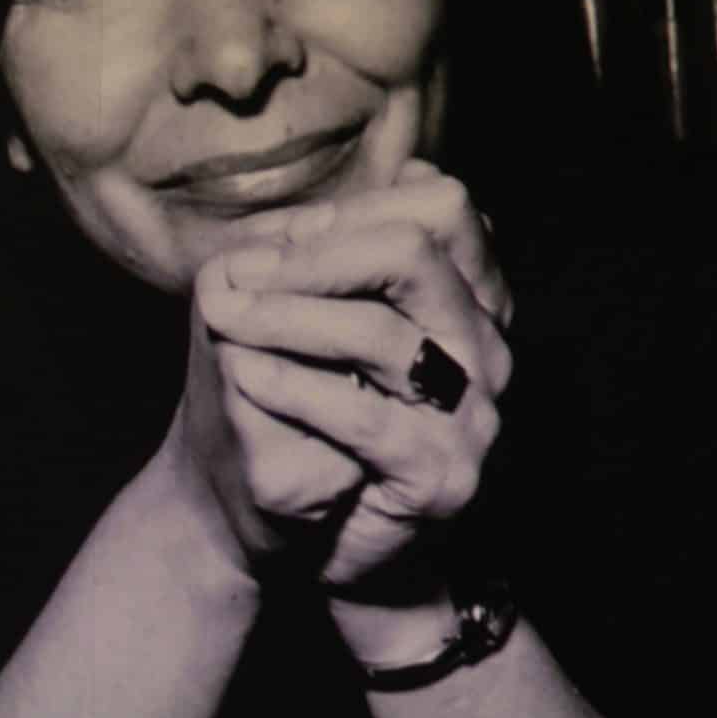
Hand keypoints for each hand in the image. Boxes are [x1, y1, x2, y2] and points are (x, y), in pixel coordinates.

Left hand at [192, 161, 513, 602]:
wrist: (335, 552)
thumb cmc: (321, 430)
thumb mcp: (335, 329)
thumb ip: (356, 257)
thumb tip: (399, 165)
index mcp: (472, 304)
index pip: (444, 209)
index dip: (355, 212)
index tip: (283, 240)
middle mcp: (488, 352)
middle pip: (418, 251)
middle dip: (319, 255)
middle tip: (247, 274)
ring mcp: (474, 418)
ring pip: (383, 333)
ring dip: (290, 318)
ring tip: (229, 319)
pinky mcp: (440, 478)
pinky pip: (363, 418)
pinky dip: (294, 389)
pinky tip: (245, 375)